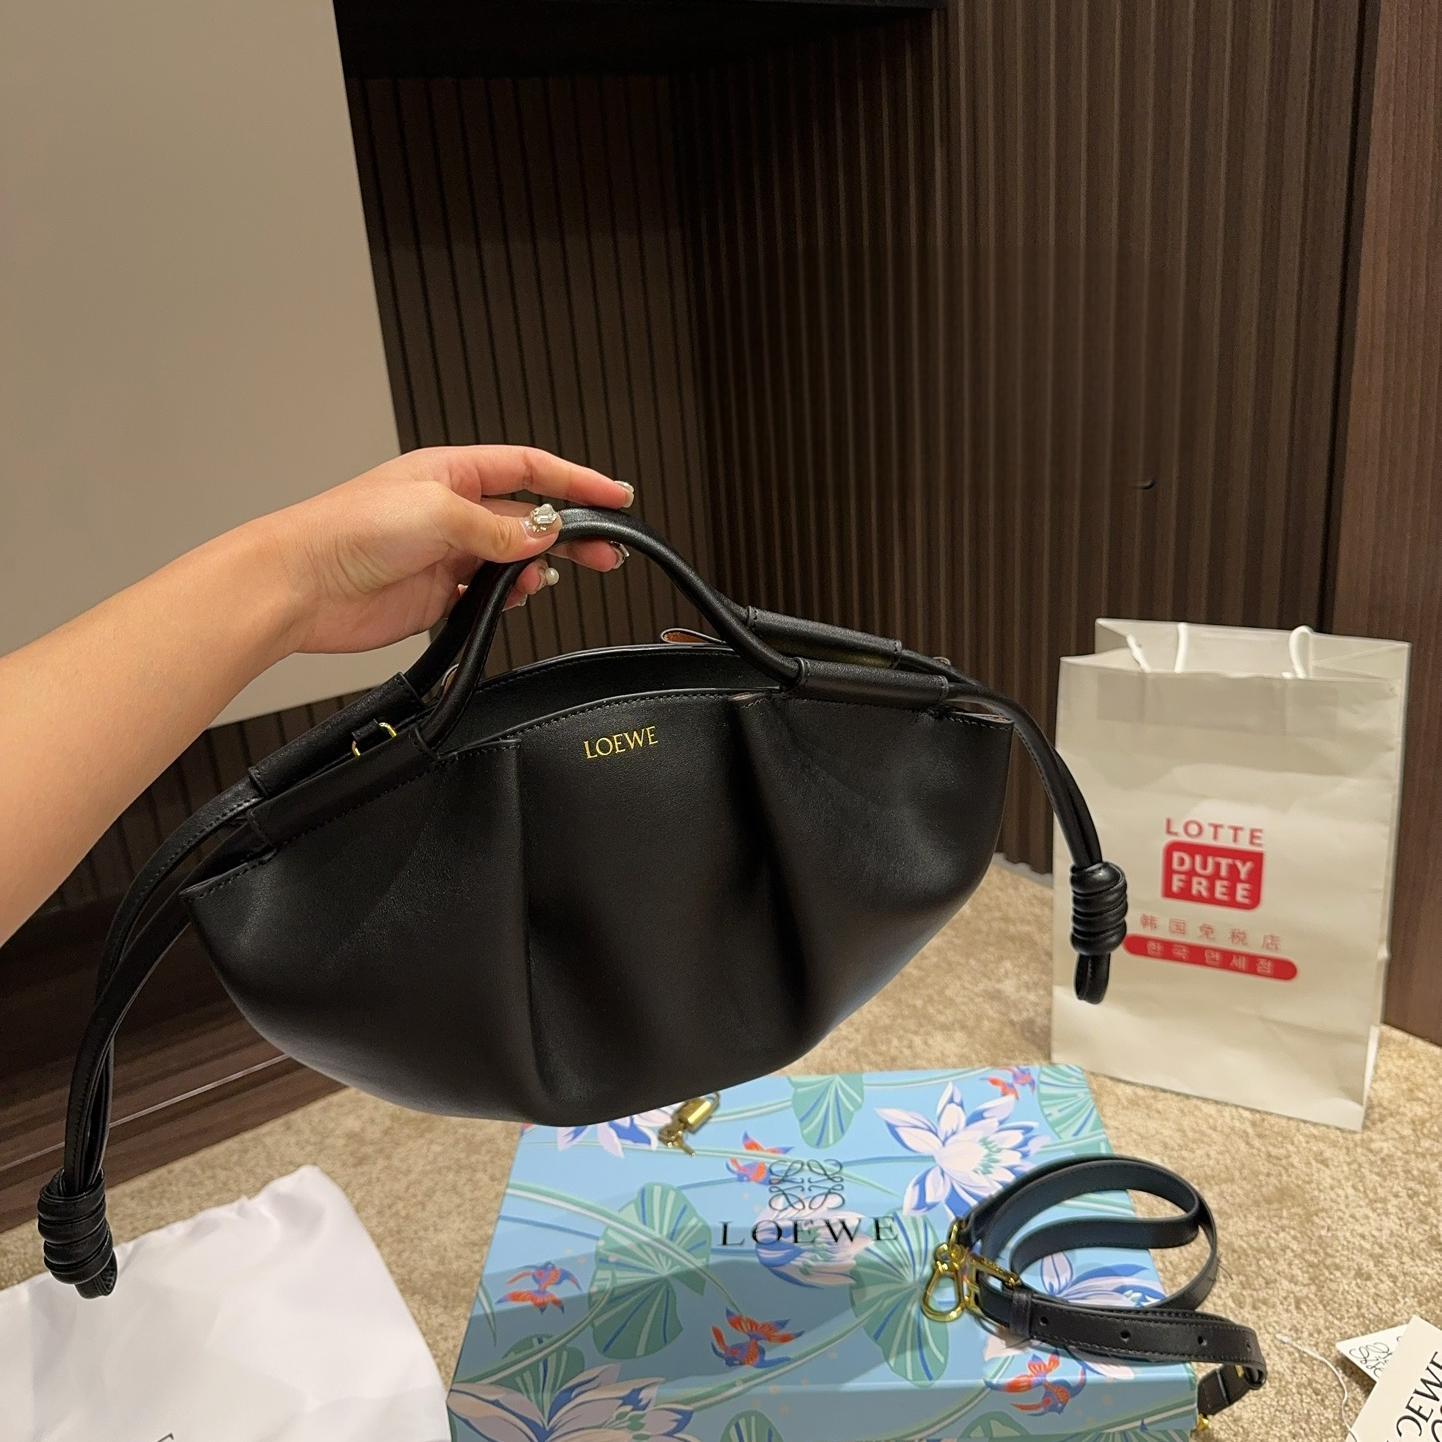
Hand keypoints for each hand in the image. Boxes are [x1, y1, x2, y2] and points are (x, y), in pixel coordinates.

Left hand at [248, 446, 632, 654]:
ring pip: (513, 559)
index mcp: (451, 472)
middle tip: (606, 553)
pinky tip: (513, 597)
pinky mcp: (437, 594)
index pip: (530, 469)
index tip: (615, 497)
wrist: (301, 586)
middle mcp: (451, 510)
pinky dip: (508, 597)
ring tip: (542, 579)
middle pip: (528, 517)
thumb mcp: (438, 514)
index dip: (576, 482)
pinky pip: (489, 595)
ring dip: (535, 569)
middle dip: (570, 533)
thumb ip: (498, 529)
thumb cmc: (347, 532)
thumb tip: (542, 534)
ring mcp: (446, 553)